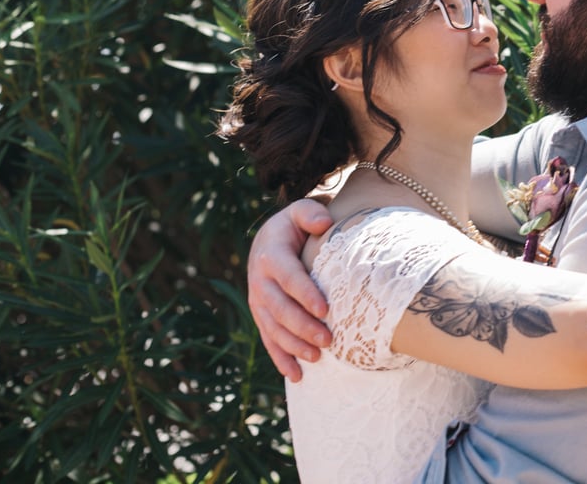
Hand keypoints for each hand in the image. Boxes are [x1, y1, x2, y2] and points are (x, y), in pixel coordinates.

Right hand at [247, 199, 332, 380]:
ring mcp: (258, 301)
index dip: (305, 293)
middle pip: (280, 308)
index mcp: (270, 255)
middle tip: (328, 340)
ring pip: (273, 328)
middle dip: (303, 326)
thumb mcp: (301, 211)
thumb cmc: (296, 225)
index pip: (288, 276)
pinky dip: (281, 359)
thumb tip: (323, 222)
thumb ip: (311, 212)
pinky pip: (269, 340)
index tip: (325, 308)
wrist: (271, 238)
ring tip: (317, 358)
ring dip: (293, 346)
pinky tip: (297, 376)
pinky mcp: (261, 316)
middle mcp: (260, 280)